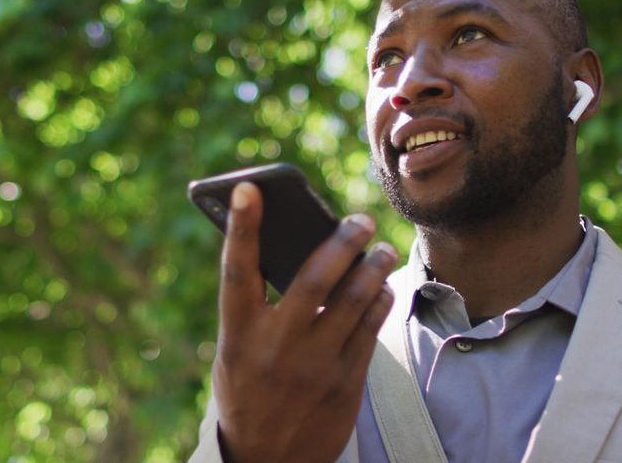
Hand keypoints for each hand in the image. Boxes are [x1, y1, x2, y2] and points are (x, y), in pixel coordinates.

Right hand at [213, 182, 396, 462]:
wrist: (267, 461)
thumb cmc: (248, 389)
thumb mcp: (236, 352)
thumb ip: (259, 309)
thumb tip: (299, 251)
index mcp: (238, 335)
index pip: (237, 270)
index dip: (242, 226)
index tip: (250, 186)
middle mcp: (275, 347)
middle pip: (315, 278)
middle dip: (342, 241)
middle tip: (360, 220)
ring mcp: (314, 366)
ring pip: (353, 300)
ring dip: (373, 267)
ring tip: (382, 249)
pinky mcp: (345, 383)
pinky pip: (370, 329)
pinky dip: (380, 300)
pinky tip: (384, 288)